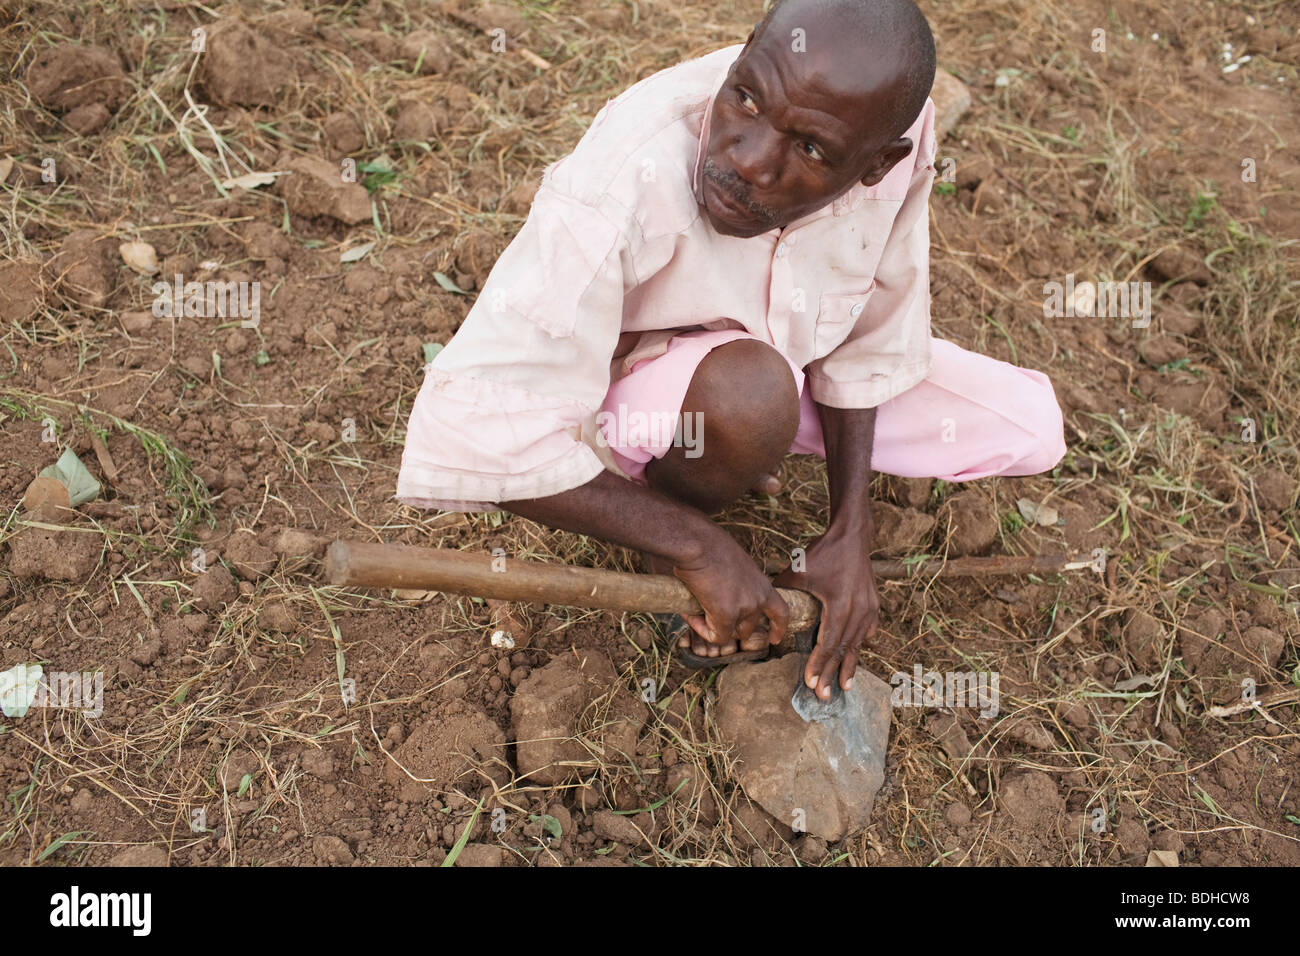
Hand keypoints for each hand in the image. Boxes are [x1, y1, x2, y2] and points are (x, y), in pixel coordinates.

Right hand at [670, 531, 788, 657]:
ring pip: (731, 633)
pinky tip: (690, 615)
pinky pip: (716, 635)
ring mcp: (745, 608)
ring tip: (694, 611)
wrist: (698, 544)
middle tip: (708, 615)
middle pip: (749, 627)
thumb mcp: (733, 563)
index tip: (774, 639)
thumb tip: (721, 591)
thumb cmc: (709, 545)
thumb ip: (735, 581)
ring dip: (713, 627)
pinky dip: (702, 629)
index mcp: (762, 583)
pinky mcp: (727, 615)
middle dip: (730, 626)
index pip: (780, 612)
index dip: (778, 628)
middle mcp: (758, 598)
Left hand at [772, 521, 878, 699]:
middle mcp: (858, 611)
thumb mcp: (798, 571)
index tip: (809, 682)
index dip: (817, 665)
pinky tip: (854, 658)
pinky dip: (858, 646)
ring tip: (843, 687)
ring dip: (848, 666)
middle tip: (822, 696)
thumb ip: (783, 593)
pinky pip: (866, 632)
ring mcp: (869, 609)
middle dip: (831, 674)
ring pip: (857, 644)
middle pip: (843, 650)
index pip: (827, 644)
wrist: (852, 536)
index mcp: (840, 606)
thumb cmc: (823, 553)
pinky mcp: (873, 605)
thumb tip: (763, 609)